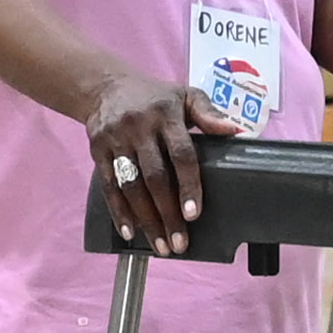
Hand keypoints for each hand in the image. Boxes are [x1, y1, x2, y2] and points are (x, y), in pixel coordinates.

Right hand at [83, 73, 205, 252]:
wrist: (105, 86)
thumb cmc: (155, 97)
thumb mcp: (185, 96)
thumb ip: (209, 114)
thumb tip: (235, 131)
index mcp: (167, 115)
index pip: (181, 154)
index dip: (188, 185)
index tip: (194, 214)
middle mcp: (140, 127)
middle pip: (155, 177)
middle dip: (167, 213)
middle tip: (179, 243)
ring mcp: (116, 139)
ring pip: (131, 186)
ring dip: (145, 219)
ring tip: (160, 245)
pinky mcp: (97, 150)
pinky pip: (108, 185)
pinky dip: (118, 211)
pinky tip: (130, 232)